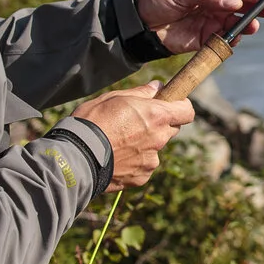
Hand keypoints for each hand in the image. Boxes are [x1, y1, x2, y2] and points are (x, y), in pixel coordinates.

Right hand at [69, 83, 194, 188]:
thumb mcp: (113, 98)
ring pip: (156, 148)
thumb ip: (140, 93)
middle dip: (159, 124)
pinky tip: (116, 157)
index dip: (180, 106)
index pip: (187, 111)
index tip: (171, 104)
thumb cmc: (92, 121)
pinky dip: (135, 162)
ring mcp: (151, 160)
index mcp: (157, 115)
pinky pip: (144, 166)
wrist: (76, 156)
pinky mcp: (142, 176)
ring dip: (145, 144)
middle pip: (170, 129)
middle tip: (136, 122)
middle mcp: (159, 138)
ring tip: (119, 142)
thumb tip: (157, 87)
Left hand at [135, 0, 263, 54]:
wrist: (139, 23)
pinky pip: (226, 40)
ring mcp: (213, 20)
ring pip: (239, 23)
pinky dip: (233, 40)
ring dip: (248, 25)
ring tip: (252, 27)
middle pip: (246, 6)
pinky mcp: (207, 38)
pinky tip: (236, 38)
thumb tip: (234, 4)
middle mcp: (217, 1)